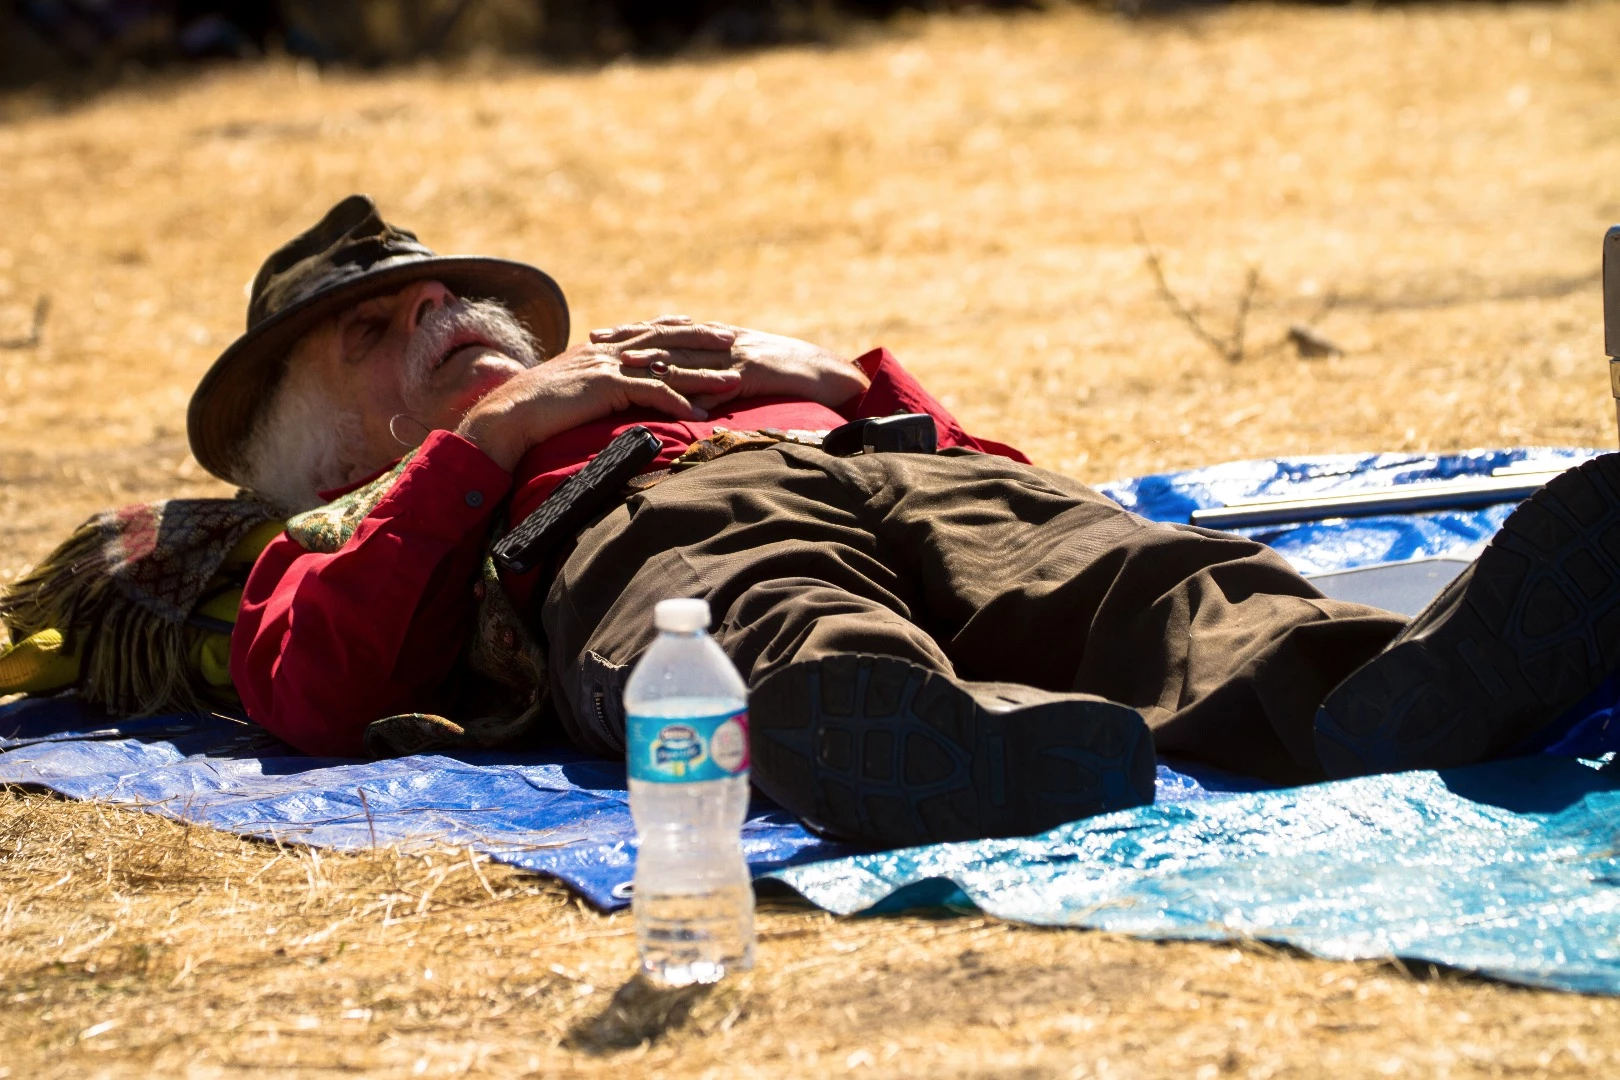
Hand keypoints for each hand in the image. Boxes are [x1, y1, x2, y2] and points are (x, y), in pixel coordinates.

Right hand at [453, 324, 741, 470]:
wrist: (510, 412)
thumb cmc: (536, 407)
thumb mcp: (570, 387)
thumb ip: (591, 381)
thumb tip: (603, 387)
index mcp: (601, 349)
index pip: (646, 332)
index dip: (676, 328)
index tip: (702, 325)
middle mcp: (609, 352)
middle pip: (665, 342)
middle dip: (701, 342)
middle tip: (732, 340)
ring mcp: (609, 367)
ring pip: (666, 367)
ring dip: (702, 377)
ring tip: (733, 384)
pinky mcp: (607, 387)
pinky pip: (651, 394)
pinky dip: (678, 404)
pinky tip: (699, 415)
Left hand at [591, 316, 868, 411]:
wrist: (831, 375)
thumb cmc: (790, 378)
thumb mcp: (746, 375)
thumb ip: (715, 379)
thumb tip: (686, 393)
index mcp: (718, 339)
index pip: (668, 330)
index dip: (633, 330)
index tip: (600, 333)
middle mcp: (723, 341)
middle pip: (669, 335)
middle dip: (630, 336)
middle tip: (594, 339)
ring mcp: (738, 355)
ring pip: (690, 353)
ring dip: (655, 357)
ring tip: (625, 361)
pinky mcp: (755, 373)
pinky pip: (721, 378)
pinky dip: (697, 383)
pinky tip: (673, 387)